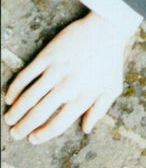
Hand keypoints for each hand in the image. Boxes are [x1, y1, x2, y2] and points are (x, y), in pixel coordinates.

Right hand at [4, 12, 129, 143]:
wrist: (106, 29)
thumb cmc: (110, 60)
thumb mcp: (113, 88)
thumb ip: (100, 110)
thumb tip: (86, 129)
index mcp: (84, 97)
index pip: (59, 124)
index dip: (44, 134)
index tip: (34, 139)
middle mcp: (68, 86)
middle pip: (40, 113)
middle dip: (24, 127)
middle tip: (15, 134)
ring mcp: (56, 71)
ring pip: (29, 97)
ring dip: (16, 111)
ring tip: (9, 119)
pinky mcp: (47, 56)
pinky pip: (26, 75)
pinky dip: (15, 89)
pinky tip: (10, 97)